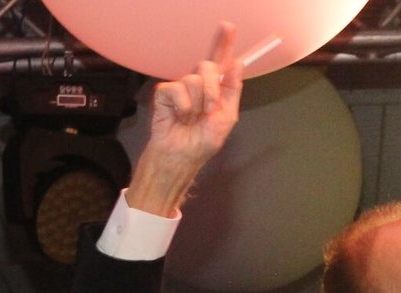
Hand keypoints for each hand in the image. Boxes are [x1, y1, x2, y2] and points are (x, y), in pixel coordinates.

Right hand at [131, 23, 245, 216]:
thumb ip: (232, 90)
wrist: (181, 158)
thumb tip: (236, 64)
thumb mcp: (226, 118)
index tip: (228, 26)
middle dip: (212, 88)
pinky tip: (179, 118)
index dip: (224, 43)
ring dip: (197, 103)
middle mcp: (198, 85)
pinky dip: (182, 106)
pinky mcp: (165, 94)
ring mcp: (181, 88)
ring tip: (191, 119)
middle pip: (207, 65)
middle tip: (209, 109)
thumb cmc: (201, 143)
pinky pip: (176, 89)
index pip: (221, 62)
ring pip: (193, 79)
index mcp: (215, 90)